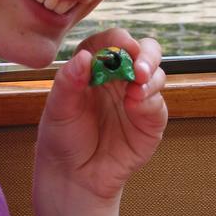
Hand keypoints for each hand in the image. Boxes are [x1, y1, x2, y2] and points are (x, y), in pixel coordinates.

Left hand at [34, 28, 166, 201]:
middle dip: (146, 53)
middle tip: (139, 65)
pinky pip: (158, 103)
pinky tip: (136, 103)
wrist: (74, 175)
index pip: (111, 41)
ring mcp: (137, 97)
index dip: (119, 39)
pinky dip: (150, 100)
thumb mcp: (57, 108)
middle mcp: (119, 77)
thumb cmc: (62, 137)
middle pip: (143, 51)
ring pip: (156, 74)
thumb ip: (68, 81)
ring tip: (137, 87)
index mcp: (95, 66)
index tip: (121, 45)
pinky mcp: (150, 120)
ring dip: (150, 76)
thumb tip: (83, 57)